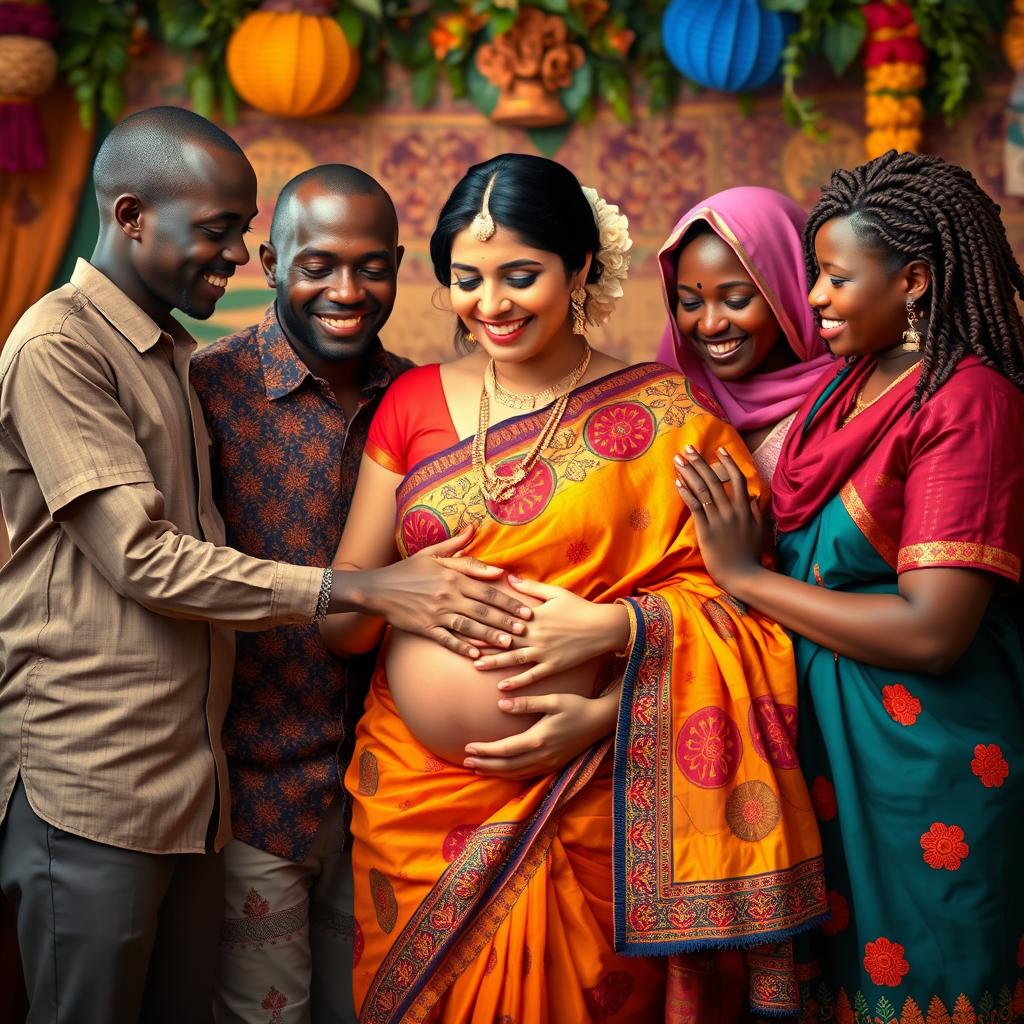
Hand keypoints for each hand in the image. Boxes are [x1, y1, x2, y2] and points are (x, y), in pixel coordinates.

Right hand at [357, 526, 531, 657]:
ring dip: (490, 636)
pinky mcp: (425, 629)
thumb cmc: (406, 571)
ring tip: (508, 643)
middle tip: (526, 630)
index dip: (509, 601)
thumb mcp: (430, 554)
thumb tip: (474, 530)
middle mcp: (447, 596)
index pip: (487, 591)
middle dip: (506, 621)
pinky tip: (477, 655)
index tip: (526, 610)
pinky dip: (462, 647)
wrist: (376, 589)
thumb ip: (456, 546)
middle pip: (483, 611)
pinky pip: (447, 640)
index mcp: (451, 577)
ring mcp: (436, 614)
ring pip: (469, 627)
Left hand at [463, 690, 617, 779]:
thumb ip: (526, 702)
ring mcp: (549, 763)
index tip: (468, 747)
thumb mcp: (552, 700)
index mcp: (539, 739)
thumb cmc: (576, 706)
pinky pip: (527, 775)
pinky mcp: (554, 765)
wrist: (600, 722)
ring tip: (477, 768)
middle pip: (507, 766)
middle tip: (466, 761)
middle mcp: (542, 755)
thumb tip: (501, 703)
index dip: (485, 750)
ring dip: (495, 772)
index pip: (505, 749)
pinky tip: (501, 771)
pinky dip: (510, 775)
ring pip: (516, 774)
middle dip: (485, 764)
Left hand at [471, 577, 628, 688]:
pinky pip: (532, 676)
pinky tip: (502, 687)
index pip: (503, 616)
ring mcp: (544, 652)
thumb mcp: (554, 592)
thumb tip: (507, 578)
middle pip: (504, 638)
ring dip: (494, 662)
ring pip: (514, 658)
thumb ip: (530, 587)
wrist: (603, 627)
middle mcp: (536, 634)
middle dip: (482, 640)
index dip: (483, 618)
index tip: (466, 618)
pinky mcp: (554, 666)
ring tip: (476, 665)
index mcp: (533, 615)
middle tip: (461, 643)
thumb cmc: (579, 607)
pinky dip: (517, 682)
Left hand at [673, 445, 763, 591]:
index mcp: (744, 509)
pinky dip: (686, 493)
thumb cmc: (750, 555)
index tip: (720, 450)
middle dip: (700, 462)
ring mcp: (718, 520)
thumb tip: (751, 495)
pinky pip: (695, 507)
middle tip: (688, 448)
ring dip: (689, 473)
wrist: (742, 576)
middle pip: (714, 480)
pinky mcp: (706, 531)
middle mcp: (732, 511)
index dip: (728, 463)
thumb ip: (755, 512)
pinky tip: (678, 483)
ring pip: (702, 490)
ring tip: (678, 460)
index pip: (737, 479)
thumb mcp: (759, 530)